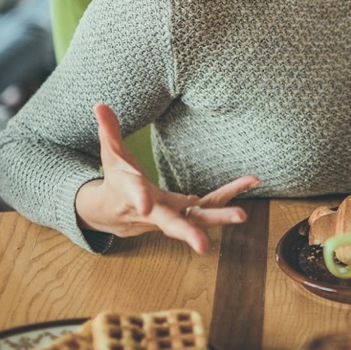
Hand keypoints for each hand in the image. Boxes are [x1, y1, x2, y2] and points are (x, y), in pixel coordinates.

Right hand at [74, 103, 260, 252]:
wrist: (115, 213)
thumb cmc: (116, 181)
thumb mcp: (110, 155)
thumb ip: (108, 130)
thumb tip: (99, 105)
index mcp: (133, 195)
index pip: (134, 196)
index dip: (138, 199)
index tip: (143, 205)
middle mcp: (155, 211)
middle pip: (171, 223)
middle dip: (187, 233)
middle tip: (203, 245)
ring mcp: (174, 214)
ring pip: (198, 218)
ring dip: (220, 217)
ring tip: (242, 215)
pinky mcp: (188, 211)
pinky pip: (211, 203)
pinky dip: (230, 194)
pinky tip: (251, 180)